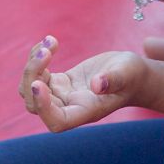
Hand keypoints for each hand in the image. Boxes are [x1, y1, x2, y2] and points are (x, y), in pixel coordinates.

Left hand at [21, 37, 145, 131]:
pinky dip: (37, 57)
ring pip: (31, 89)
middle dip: (33, 77)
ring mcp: (61, 95)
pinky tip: (50, 41)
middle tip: (46, 51)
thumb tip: (97, 84)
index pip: (56, 121)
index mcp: (85, 111)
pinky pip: (37, 75)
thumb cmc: (132, 76)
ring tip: (49, 43)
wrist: (131, 73)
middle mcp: (69, 107)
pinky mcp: (59, 83)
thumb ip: (113, 80)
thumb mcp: (127, 74)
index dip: (43, 107)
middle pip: (35, 104)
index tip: (39, 84)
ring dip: (32, 66)